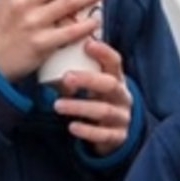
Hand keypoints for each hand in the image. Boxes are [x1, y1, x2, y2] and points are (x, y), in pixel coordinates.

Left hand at [54, 39, 131, 155]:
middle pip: (110, 84)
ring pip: (104, 110)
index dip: (104, 52)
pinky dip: (87, 131)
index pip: (115, 62)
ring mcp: (121, 117)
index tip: (87, 44)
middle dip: (88, 80)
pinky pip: (103, 134)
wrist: (114, 133)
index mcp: (117, 79)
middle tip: (66, 77)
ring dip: (80, 107)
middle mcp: (122, 96)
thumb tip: (57, 45)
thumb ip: (82, 70)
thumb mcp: (95, 85)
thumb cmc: (98, 101)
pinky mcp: (118, 136)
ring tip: (57, 105)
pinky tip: (72, 127)